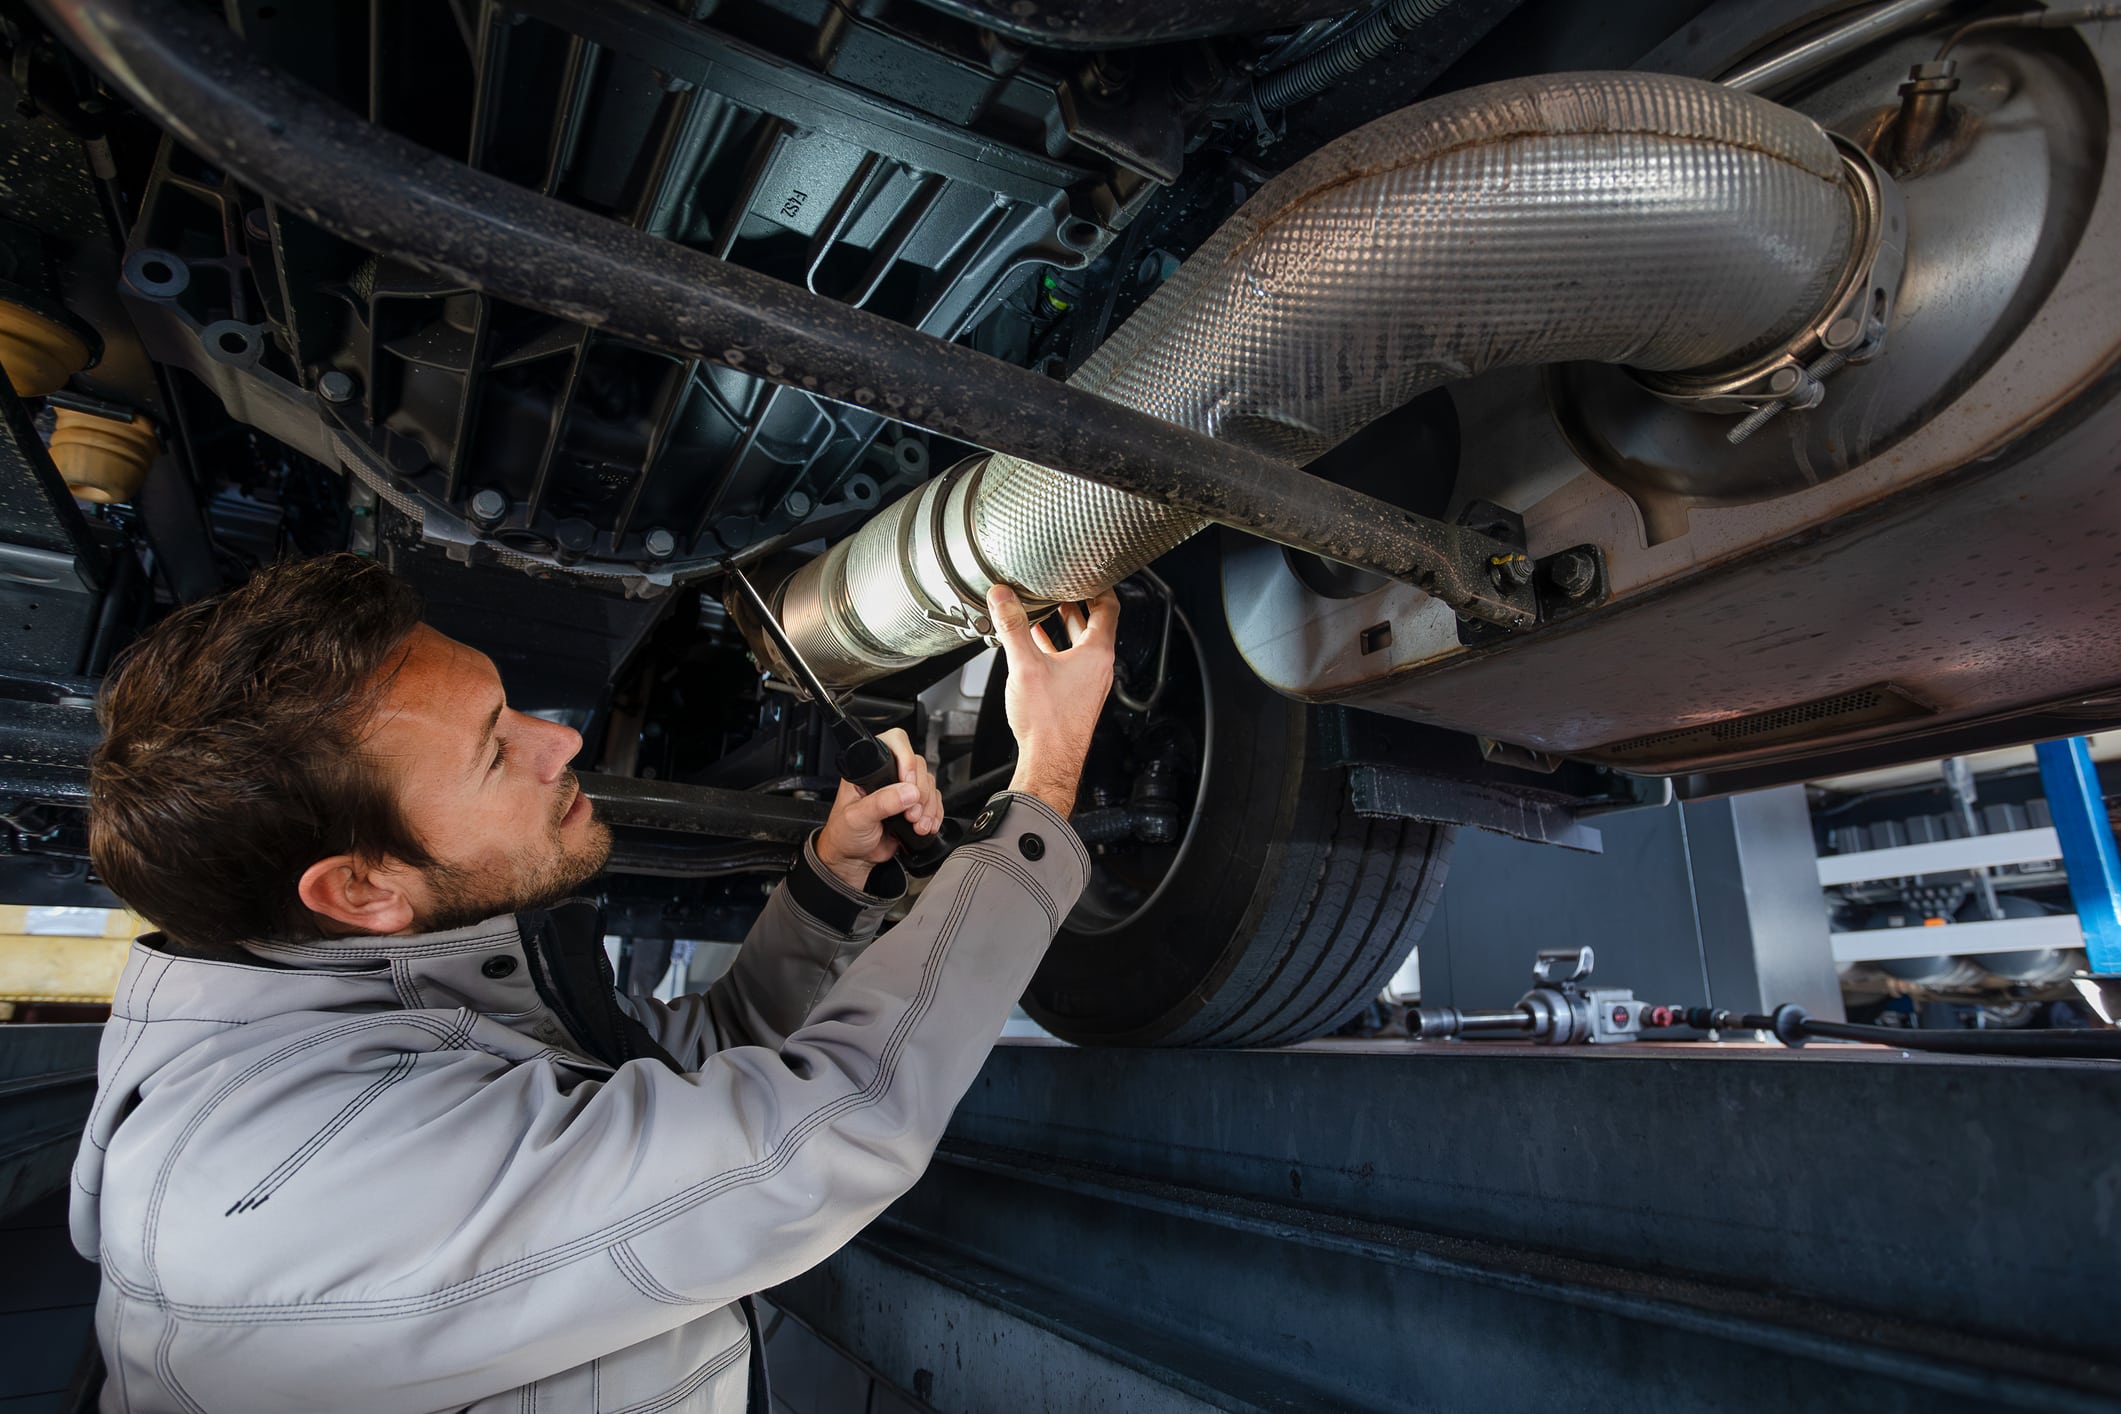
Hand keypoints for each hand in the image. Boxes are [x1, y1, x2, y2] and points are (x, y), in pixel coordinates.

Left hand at [815, 727, 942, 889]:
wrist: (853, 859)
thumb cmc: (844, 835)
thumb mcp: (857, 818)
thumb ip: (881, 804)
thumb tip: (908, 792)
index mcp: (867, 770)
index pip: (894, 744)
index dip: (906, 759)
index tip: (907, 784)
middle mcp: (886, 775)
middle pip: (917, 766)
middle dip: (919, 792)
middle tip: (910, 814)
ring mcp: (901, 790)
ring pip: (928, 784)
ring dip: (928, 807)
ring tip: (916, 824)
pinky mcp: (913, 805)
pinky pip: (934, 801)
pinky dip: (934, 814)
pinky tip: (926, 826)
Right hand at [988, 585, 1117, 817]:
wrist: (1049, 761)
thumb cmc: (1048, 722)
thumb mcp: (1026, 665)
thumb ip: (1013, 627)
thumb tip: (1002, 597)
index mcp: (1097, 653)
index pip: (1109, 608)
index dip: (1099, 586)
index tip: (1088, 572)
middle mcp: (1098, 667)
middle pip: (1094, 624)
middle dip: (1077, 602)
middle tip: (1063, 585)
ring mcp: (1088, 682)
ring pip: (1081, 644)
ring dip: (1066, 625)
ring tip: (1047, 608)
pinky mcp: (1076, 695)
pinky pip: (1070, 662)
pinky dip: (1057, 648)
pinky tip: (1036, 645)